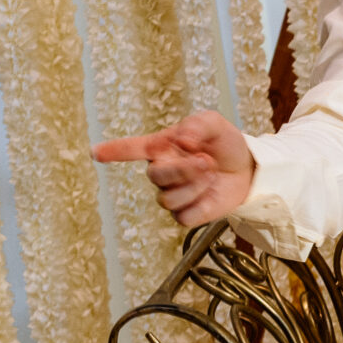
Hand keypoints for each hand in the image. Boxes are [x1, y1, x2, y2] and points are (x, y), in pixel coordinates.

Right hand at [93, 110, 252, 226]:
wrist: (246, 169)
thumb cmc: (223, 144)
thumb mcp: (213, 124)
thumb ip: (197, 125)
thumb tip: (182, 140)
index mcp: (160, 147)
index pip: (131, 149)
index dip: (114, 151)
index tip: (96, 153)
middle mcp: (162, 171)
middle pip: (155, 177)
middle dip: (182, 170)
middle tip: (206, 161)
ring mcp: (172, 194)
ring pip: (168, 200)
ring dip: (195, 186)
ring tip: (211, 173)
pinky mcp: (186, 214)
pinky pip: (183, 218)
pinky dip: (201, 206)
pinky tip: (211, 195)